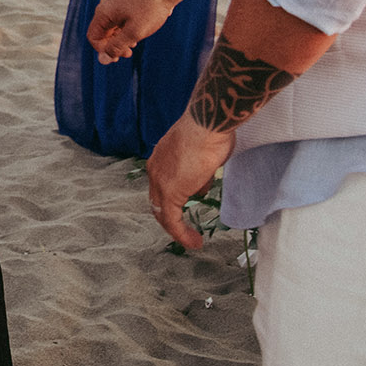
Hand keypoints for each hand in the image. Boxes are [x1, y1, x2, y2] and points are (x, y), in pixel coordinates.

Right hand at [88, 0, 174, 62]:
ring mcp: (114, 3)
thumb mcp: (134, 32)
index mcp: (104, 12)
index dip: (103, 50)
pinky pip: (117, 20)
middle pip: (101, 32)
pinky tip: (136, 34)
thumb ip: (117, 47)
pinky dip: (124, 30)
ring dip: (119, 39)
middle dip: (112, 46)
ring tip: (134, 44)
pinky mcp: (123, 3)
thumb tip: (102, 60)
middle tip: (128, 54)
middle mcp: (105, 6)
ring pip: (110, 27)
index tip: (119, 55)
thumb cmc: (150, 10)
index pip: (93, 37)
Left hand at [146, 114, 234, 247]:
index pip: (161, 185)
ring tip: (193, 239)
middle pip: (158, 201)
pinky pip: (172, 220)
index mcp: (161, 158)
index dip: (171, 200)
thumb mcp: (203, 155)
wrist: (208, 124)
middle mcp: (155, 169)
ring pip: (163, 213)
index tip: (186, 208)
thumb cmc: (210, 132)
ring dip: (178, 229)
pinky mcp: (170, 193)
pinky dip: (181, 233)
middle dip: (171, 218)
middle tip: (185, 230)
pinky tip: (193, 242)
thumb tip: (200, 185)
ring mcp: (160, 181)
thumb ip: (198, 172)